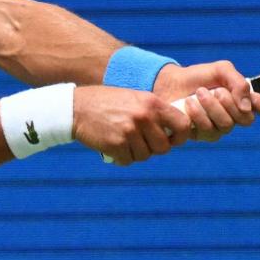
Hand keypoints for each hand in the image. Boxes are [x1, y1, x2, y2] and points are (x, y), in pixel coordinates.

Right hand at [73, 85, 195, 165]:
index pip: (182, 124)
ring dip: (136, 153)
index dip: (180, 137)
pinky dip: (122, 158)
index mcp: (152, 103)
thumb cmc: (107, 102)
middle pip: (163, 147)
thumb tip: (173, 131)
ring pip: (145, 156)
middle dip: (154, 148)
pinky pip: (128, 161)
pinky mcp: (116, 144)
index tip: (172, 140)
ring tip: (125, 143)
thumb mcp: (135, 98)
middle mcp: (143, 117)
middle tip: (141, 143)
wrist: (77, 107)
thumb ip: (154, 111)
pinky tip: (114, 148)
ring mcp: (129, 131)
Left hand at [153, 59, 259, 125]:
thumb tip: (248, 107)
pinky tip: (189, 104)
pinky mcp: (202, 135)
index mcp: (245, 99)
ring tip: (199, 94)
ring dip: (212, 107)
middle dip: (230, 103)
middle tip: (216, 91)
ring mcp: (220, 127)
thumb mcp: (221, 70)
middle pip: (246, 120)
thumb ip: (238, 83)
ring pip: (226, 126)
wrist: (170, 83)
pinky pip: (208, 131)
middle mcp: (236, 116)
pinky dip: (198, 115)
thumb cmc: (199, 76)